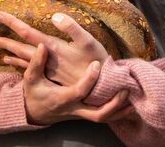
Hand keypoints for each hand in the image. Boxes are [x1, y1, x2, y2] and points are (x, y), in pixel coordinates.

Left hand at [0, 11, 109, 85]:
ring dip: (12, 55)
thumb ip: (72, 28)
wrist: (101, 87)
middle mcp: (47, 59)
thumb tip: (54, 16)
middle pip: (22, 49)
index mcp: (53, 47)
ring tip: (0, 53)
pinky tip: (18, 65)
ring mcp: (50, 69)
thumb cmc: (96, 61)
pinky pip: (32, 70)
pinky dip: (22, 66)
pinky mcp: (54, 76)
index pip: (28, 33)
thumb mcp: (88, 42)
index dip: (14, 23)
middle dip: (7, 42)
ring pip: (25, 61)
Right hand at [18, 42, 132, 124]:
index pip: (79, 92)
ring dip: (120, 110)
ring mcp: (81, 114)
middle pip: (97, 114)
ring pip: (104, 118)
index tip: (97, 64)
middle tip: (125, 89)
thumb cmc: (34, 93)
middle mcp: (74, 109)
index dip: (89, 80)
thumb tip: (42, 45)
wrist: (34, 112)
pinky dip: (118, 113)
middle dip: (113, 104)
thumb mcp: (31, 79)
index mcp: (62, 99)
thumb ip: (36, 63)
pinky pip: (105, 117)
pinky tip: (130, 105)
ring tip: (133, 99)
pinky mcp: (86, 114)